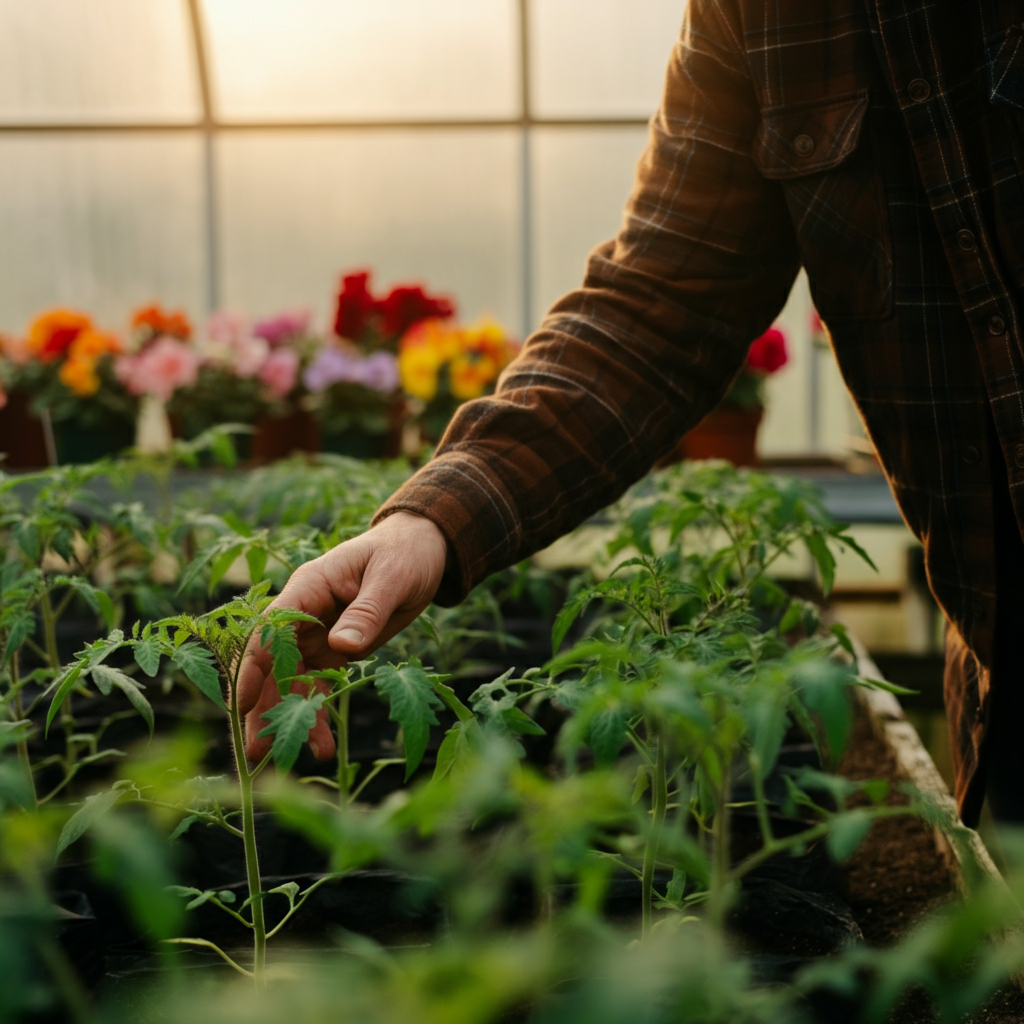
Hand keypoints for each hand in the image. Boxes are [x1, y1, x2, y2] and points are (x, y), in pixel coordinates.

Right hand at [236, 511, 448, 762]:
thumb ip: (366, 611)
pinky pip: (320, 687)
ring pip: (293, 683)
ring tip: (294, 758)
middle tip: (259, 749)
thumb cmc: (404, 553)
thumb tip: (341, 647)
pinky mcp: (335, 651)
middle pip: (273, 665)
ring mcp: (317, 635)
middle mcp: (305, 615)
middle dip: (264, 706)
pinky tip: (323, 746)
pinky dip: (319, 714)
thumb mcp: (391, 578)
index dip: (255, 667)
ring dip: (292, 718)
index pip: (271, 630)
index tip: (243, 703)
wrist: (424, 550)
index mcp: (309, 588)